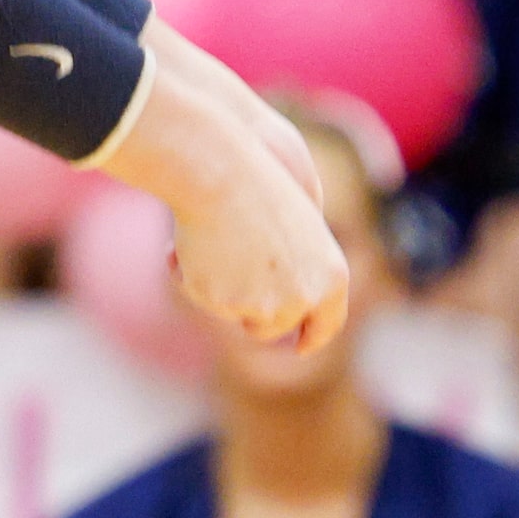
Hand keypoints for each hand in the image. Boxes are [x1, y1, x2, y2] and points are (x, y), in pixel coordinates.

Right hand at [103, 27, 349, 349]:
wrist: (221, 171)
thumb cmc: (258, 176)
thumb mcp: (297, 218)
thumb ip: (297, 259)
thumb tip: (282, 285)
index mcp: (331, 275)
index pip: (326, 324)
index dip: (311, 337)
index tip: (300, 346)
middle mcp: (303, 298)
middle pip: (271, 327)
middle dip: (248, 311)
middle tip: (228, 281)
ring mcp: (264, 306)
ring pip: (231, 312)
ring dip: (217, 286)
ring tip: (207, 240)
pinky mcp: (225, 304)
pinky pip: (200, 295)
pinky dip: (189, 273)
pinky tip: (187, 241)